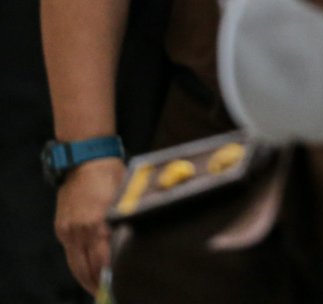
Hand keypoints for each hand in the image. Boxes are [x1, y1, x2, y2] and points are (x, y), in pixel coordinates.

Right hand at [54, 157, 125, 294]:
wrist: (85, 159)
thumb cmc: (111, 174)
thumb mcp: (125, 196)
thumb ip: (125, 220)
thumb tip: (133, 242)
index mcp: (98, 222)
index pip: (105, 259)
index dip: (112, 274)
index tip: (119, 283)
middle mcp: (80, 229)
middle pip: (87, 267)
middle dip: (97, 282)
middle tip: (108, 291)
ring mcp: (68, 229)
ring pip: (75, 264)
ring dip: (85, 278)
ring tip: (97, 287)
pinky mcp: (61, 227)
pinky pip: (70, 253)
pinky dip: (78, 265)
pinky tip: (87, 270)